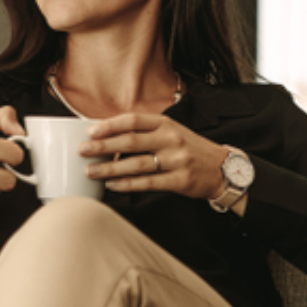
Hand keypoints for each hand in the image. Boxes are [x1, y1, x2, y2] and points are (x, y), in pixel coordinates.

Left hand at [80, 112, 231, 202]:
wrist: (222, 168)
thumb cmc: (190, 149)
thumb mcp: (172, 132)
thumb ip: (146, 132)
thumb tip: (109, 136)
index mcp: (167, 124)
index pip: (133, 120)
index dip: (110, 125)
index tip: (90, 131)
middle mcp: (171, 139)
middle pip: (131, 141)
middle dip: (103, 146)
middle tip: (83, 151)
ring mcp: (177, 160)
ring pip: (136, 164)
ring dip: (110, 169)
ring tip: (90, 171)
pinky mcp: (180, 180)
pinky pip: (148, 183)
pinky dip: (127, 184)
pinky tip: (112, 185)